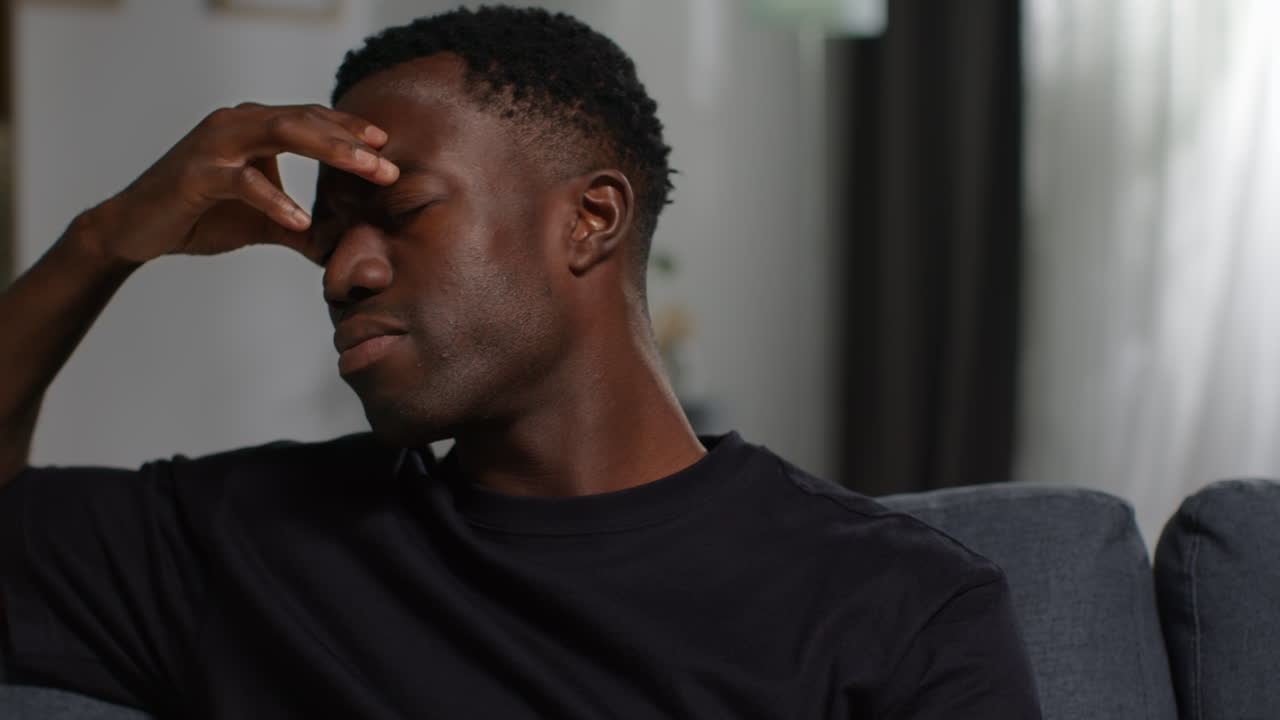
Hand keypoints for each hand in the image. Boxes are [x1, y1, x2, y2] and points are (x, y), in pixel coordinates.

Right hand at [84, 103, 397, 264]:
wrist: (135, 229)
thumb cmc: (201, 216)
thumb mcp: (264, 223)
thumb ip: (302, 229)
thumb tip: (342, 248)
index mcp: (253, 126)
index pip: (311, 118)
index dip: (349, 128)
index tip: (387, 145)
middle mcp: (236, 124)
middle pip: (304, 120)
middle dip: (351, 140)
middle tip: (388, 164)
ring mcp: (215, 145)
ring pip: (281, 133)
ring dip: (329, 151)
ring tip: (365, 171)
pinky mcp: (197, 174)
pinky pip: (243, 181)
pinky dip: (275, 199)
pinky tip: (301, 219)